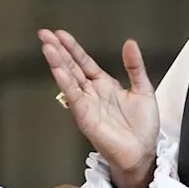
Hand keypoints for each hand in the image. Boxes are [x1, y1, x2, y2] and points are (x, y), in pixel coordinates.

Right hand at [38, 29, 158, 187]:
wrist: (142, 153)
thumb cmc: (143, 128)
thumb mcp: (143, 89)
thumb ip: (135, 66)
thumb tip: (130, 44)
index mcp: (105, 85)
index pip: (84, 61)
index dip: (73, 48)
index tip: (61, 34)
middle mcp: (92, 93)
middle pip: (71, 67)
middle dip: (58, 50)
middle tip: (44, 35)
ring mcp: (87, 105)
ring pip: (69, 79)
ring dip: (57, 63)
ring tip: (47, 47)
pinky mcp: (85, 117)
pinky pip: (74, 97)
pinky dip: (65, 83)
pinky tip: (57, 71)